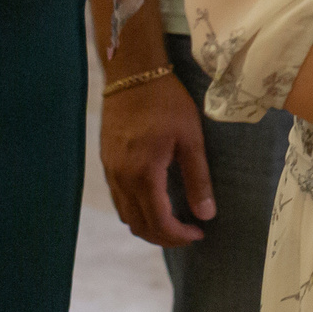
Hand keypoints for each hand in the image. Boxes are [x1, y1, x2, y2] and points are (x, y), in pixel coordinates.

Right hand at [101, 69, 213, 246]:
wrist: (132, 74)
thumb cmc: (167, 102)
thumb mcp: (191, 139)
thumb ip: (198, 179)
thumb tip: (206, 215)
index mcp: (143, 174)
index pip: (159, 223)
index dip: (179, 236)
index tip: (199, 233)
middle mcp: (121, 179)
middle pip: (138, 226)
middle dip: (164, 237)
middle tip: (188, 233)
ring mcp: (110, 171)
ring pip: (125, 215)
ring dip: (148, 226)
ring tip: (173, 222)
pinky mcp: (106, 162)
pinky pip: (119, 199)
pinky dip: (136, 211)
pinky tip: (154, 202)